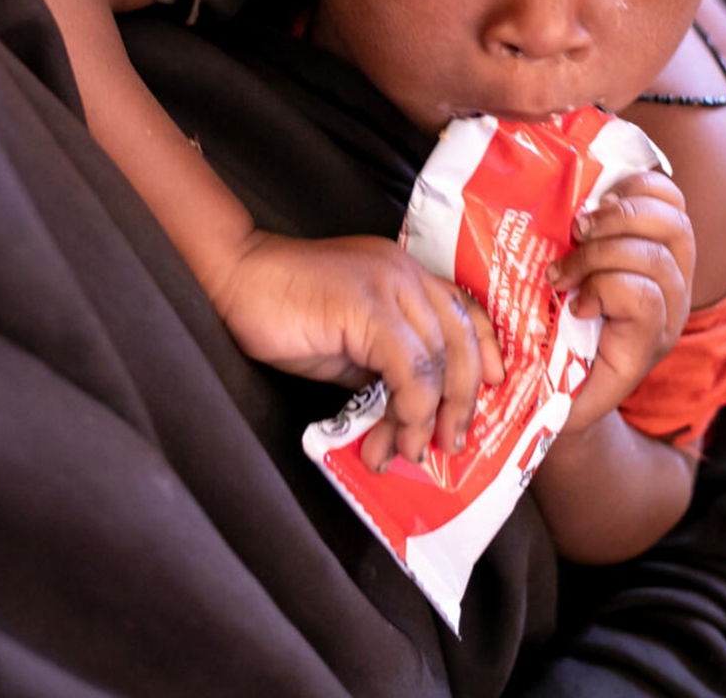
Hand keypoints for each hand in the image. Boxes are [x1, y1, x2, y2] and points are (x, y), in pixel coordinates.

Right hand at [213, 231, 503, 468]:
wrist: (236, 280)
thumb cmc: (284, 312)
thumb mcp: (349, 342)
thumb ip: (383, 364)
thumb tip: (410, 413)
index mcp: (405, 274)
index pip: (464, 311)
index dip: (484, 354)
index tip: (489, 393)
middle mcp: (406, 273)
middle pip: (460, 341)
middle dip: (461, 402)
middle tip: (447, 446)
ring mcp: (390, 285)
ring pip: (438, 361)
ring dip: (427, 419)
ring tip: (406, 452)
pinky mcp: (369, 307)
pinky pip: (410, 371)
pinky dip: (408, 411)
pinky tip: (389, 437)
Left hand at [546, 171, 693, 431]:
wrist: (544, 401)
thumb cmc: (545, 325)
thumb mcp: (557, 263)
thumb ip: (567, 226)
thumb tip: (542, 170)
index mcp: (654, 252)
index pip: (669, 197)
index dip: (635, 185)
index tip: (589, 200)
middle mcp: (672, 282)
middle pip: (674, 221)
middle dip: (619, 216)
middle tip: (576, 232)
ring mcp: (667, 317)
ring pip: (657, 258)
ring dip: (602, 256)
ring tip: (564, 274)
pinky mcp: (649, 348)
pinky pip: (644, 298)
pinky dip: (604, 291)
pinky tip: (578, 306)